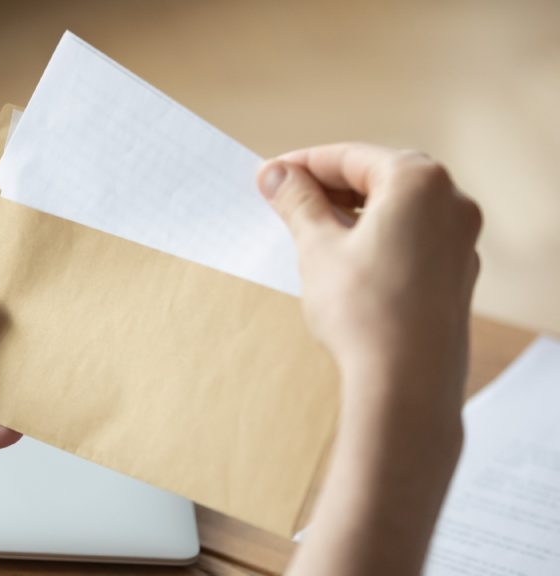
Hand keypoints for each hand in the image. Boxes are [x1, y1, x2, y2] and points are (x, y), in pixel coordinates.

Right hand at [257, 144, 481, 414]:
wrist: (406, 382)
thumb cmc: (364, 310)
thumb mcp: (318, 246)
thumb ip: (297, 202)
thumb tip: (275, 174)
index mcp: (419, 181)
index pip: (350, 157)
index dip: (303, 165)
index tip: (270, 177)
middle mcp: (450, 202)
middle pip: (377, 178)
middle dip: (328, 187)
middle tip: (283, 201)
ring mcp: (460, 240)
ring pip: (396, 209)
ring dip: (350, 213)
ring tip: (307, 231)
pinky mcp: (455, 275)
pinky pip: (411, 239)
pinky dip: (375, 238)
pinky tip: (343, 259)